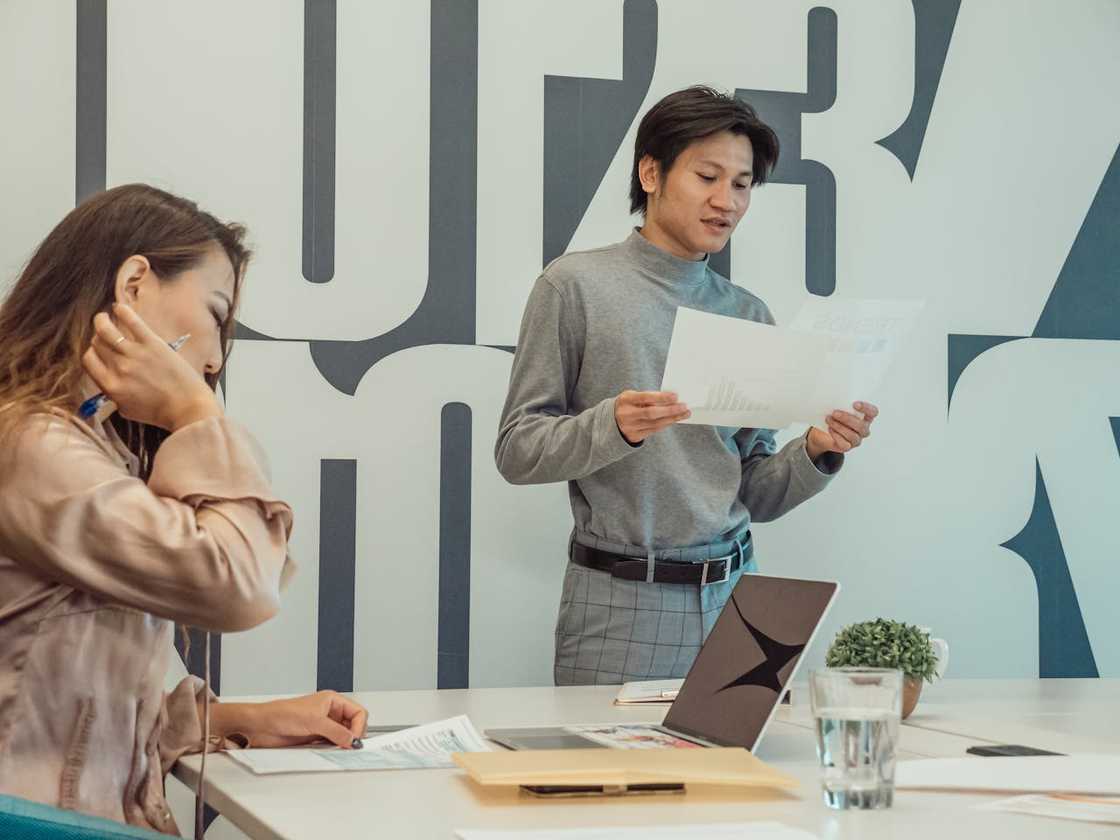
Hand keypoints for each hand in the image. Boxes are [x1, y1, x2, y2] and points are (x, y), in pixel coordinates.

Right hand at [82, 303, 220, 431]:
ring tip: (104, 317)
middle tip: (105, 335)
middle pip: (97, 344)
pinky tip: (119, 307)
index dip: (91, 353)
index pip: (88, 360)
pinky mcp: (153, 344)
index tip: (98, 350)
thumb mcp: (127, 410)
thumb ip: (114, 395)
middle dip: (99, 338)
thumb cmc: (161, 412)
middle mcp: (119, 368)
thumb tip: (108, 381)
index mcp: (110, 385)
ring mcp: (135, 354)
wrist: (189, 408)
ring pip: (106, 330)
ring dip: (101, 320)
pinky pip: (133, 322)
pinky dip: (123, 312)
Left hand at [214, 691, 369, 749]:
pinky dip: (335, 749)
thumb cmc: (282, 713)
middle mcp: (329, 712)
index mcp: (333, 700)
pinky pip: (332, 744)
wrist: (262, 726)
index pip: (358, 712)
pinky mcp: (315, 738)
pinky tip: (332, 752)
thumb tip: (352, 740)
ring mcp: (323, 726)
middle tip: (350, 746)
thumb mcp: (314, 721)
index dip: (359, 726)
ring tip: (341, 749)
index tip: (354, 739)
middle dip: (354, 735)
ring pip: (343, 736)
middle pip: (353, 724)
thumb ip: (336, 731)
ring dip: (344, 743)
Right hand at [614, 390, 690, 443]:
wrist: (610, 421)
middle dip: (670, 410)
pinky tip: (675, 419)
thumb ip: (648, 397)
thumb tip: (670, 399)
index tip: (675, 396)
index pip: (645, 398)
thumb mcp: (632, 396)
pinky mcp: (635, 436)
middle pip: (651, 413)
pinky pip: (654, 430)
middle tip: (684, 406)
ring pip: (655, 424)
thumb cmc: (627, 405)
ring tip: (684, 413)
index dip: (661, 397)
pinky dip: (666, 424)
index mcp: (626, 400)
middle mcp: (627, 414)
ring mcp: (630, 427)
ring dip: (672, 418)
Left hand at [806, 401, 878, 459]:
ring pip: (853, 436)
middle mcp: (863, 429)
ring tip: (829, 419)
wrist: (821, 431)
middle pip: (862, 426)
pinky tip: (830, 429)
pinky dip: (836, 436)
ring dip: (839, 427)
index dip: (866, 408)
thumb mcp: (837, 407)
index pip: (873, 412)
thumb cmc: (833, 416)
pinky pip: (845, 444)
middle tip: (835, 413)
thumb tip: (834, 395)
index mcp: (866, 416)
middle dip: (847, 419)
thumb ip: (841, 402)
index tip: (854, 404)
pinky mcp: (847, 447)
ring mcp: (857, 439)